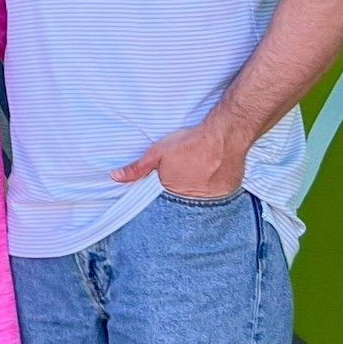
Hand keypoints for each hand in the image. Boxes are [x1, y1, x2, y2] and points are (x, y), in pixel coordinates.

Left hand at [111, 116, 246, 198]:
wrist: (224, 136)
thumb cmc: (190, 143)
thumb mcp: (158, 153)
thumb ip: (137, 168)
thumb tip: (115, 177)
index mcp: (171, 193)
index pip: (163, 207)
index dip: (164, 200)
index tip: (167, 192)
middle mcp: (192, 201)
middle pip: (182, 205)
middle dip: (181, 197)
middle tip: (187, 179)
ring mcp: (212, 200)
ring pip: (201, 204)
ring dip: (198, 195)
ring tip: (200, 178)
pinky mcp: (227, 194)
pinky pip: (217, 199)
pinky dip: (214, 192)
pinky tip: (213, 179)